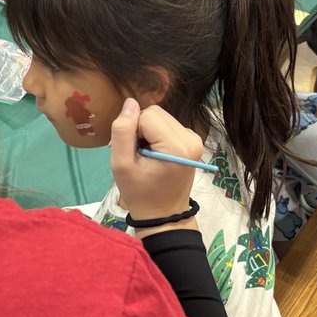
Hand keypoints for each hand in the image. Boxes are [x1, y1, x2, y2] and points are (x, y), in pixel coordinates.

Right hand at [110, 99, 202, 227]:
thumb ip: (122, 131)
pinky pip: (168, 125)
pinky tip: (155, 154)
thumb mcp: (121, 164)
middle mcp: (191, 138)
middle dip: (141, 130)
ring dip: (149, 133)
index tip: (134, 154)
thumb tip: (130, 102)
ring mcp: (195, 139)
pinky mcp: (193, 141)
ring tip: (146, 156)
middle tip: (139, 155)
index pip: (146, 116)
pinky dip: (158, 136)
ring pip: (161, 117)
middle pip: (155, 113)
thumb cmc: (140, 193)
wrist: (162, 214)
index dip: (133, 132)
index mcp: (177, 146)